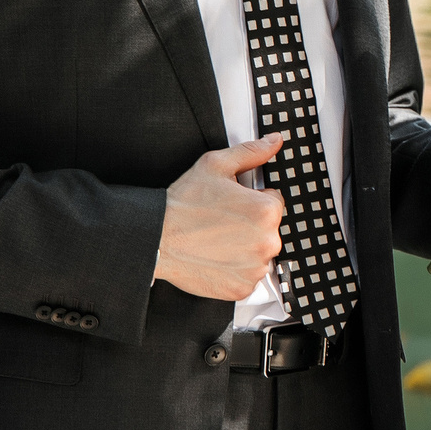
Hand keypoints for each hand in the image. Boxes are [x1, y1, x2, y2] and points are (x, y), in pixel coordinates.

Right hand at [156, 132, 287, 300]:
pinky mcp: (241, 288)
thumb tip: (274, 141)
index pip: (273, 203)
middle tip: (220, 222)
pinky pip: (247, 276)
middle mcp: (267, 242)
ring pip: (259, 253)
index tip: (232, 205)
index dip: (251, 200)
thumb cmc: (183, 204)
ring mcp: (254, 268)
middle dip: (250, 224)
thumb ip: (252, 152)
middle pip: (268, 230)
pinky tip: (215, 257)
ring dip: (244, 248)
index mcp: (266, 211)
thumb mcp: (216, 165)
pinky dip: (234, 269)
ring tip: (215, 239)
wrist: (156, 238)